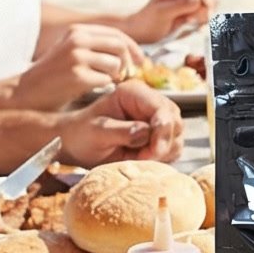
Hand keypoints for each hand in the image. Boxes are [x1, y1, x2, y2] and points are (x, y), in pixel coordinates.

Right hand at [15, 23, 147, 110]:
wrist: (28, 92)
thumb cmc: (54, 77)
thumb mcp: (72, 52)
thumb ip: (96, 47)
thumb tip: (130, 53)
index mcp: (77, 31)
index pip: (116, 33)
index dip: (133, 47)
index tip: (141, 61)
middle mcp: (77, 39)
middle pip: (119, 46)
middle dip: (130, 62)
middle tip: (129, 75)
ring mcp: (77, 57)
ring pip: (115, 64)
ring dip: (116, 76)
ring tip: (106, 83)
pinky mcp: (77, 75)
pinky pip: (106, 80)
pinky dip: (105, 87)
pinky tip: (93, 89)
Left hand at [62, 80, 183, 164]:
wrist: (76, 144)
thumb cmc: (81, 134)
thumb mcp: (97, 133)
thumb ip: (122, 131)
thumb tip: (145, 132)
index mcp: (133, 93)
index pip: (161, 108)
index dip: (162, 130)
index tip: (153, 150)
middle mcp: (148, 102)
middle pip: (174, 121)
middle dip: (163, 143)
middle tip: (143, 158)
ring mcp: (155, 118)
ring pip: (177, 136)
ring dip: (164, 152)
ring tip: (139, 158)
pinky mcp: (158, 135)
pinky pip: (173, 147)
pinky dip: (163, 157)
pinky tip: (143, 159)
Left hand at [126, 0, 215, 42]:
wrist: (146, 33)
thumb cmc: (149, 20)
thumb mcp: (162, 13)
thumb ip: (181, 4)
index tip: (201, 7)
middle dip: (205, 5)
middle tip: (190, 19)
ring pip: (213, 1)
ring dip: (204, 15)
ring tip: (187, 22)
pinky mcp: (199, 7)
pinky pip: (211, 12)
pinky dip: (204, 20)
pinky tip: (190, 25)